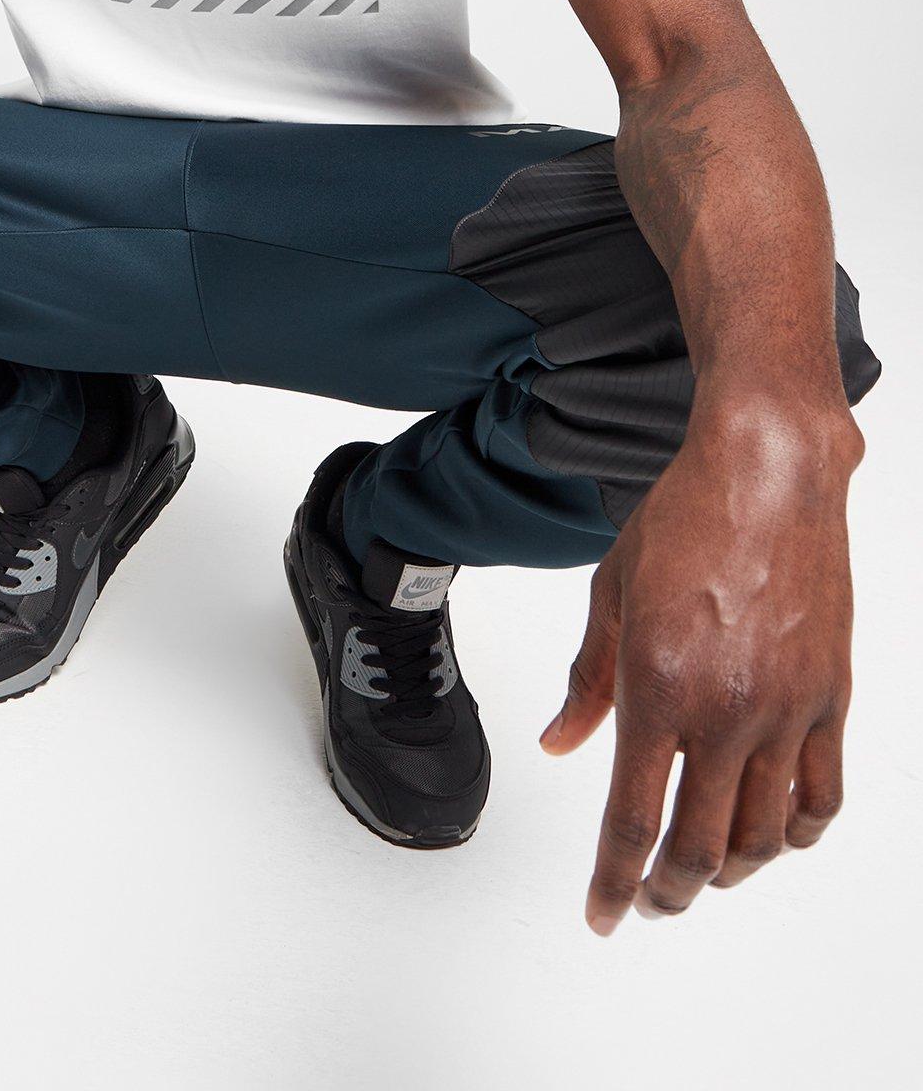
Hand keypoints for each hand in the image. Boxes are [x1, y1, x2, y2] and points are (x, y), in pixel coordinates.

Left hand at [540, 402, 863, 932]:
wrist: (767, 473)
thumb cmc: (682, 521)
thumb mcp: (610, 595)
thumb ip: (586, 680)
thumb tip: (559, 741)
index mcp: (657, 688)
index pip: (631, 821)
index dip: (613, 884)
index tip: (600, 915)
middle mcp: (725, 711)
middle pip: (699, 848)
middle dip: (667, 892)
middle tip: (648, 903)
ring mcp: (785, 710)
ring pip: (764, 837)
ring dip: (730, 874)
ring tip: (703, 875)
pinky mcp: (829, 698)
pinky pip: (821, 795)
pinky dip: (796, 834)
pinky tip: (774, 838)